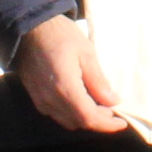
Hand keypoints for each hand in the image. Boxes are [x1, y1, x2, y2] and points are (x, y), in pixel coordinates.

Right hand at [15, 14, 130, 133]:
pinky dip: (72, 113)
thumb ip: (98, 81)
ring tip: (98, 104)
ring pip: (67, 121)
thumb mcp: (86, 53)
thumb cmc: (60, 34)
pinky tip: (81, 100)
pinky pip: (56, 114)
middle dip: (98, 120)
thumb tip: (112, 101)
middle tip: (111, 108)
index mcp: (65, 88)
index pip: (89, 118)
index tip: (122, 123)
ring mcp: (40, 99)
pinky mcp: (35, 97)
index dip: (107, 124)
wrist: (29, 27)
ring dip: (84, 118)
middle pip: (79, 122)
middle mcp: (50, 99)